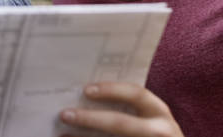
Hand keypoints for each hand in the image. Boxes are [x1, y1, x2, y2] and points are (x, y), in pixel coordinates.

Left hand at [59, 82, 183, 136]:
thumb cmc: (150, 130)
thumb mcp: (147, 117)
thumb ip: (125, 106)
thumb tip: (83, 95)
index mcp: (159, 112)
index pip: (136, 94)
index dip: (111, 90)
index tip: (86, 90)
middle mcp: (160, 130)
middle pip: (121, 124)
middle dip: (90, 119)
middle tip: (65, 114)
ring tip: (62, 134)